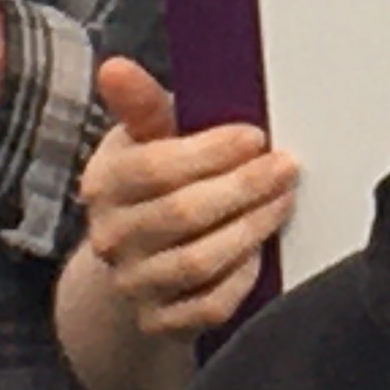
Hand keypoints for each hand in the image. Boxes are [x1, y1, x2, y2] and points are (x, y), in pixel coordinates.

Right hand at [79, 58, 294, 342]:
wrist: (136, 257)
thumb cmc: (155, 179)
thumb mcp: (148, 136)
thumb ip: (142, 104)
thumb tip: (115, 67)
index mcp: (105, 183)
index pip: (155, 168)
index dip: (210, 152)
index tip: (254, 136)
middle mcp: (111, 238)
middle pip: (182, 214)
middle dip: (243, 187)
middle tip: (285, 166)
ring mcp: (133, 284)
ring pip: (198, 262)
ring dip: (250, 228)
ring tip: (282, 200)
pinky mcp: (159, 323)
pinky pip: (208, 306)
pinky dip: (240, 278)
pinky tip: (260, 250)